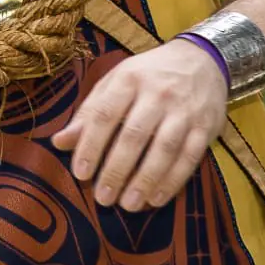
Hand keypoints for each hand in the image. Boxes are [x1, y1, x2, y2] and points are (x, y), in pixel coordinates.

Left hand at [51, 40, 227, 209]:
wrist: (202, 60)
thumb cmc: (148, 76)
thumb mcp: (115, 83)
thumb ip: (89, 113)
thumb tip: (59, 142)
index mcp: (128, 80)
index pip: (105, 115)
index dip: (91, 146)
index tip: (81, 174)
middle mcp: (157, 93)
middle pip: (134, 136)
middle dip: (116, 170)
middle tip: (102, 198)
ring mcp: (184, 110)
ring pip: (164, 149)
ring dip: (145, 180)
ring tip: (128, 205)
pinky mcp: (205, 126)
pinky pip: (189, 157)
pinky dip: (173, 181)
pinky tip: (156, 198)